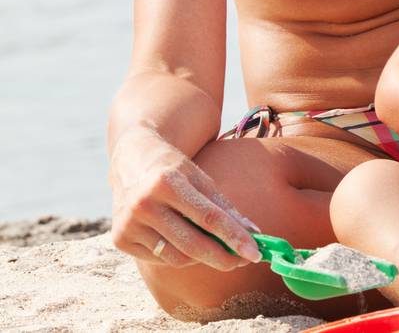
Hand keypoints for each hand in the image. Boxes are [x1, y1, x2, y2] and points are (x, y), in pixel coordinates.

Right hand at [109, 124, 260, 269]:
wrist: (131, 161)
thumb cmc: (173, 170)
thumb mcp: (201, 179)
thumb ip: (225, 207)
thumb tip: (253, 233)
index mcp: (167, 183)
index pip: (209, 217)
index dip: (234, 237)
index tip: (255, 253)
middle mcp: (144, 205)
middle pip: (192, 244)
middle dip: (222, 257)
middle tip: (242, 261)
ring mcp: (128, 224)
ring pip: (177, 257)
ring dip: (202, 258)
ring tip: (214, 248)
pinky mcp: (119, 240)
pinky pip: (160, 259)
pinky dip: (179, 256)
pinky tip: (184, 242)